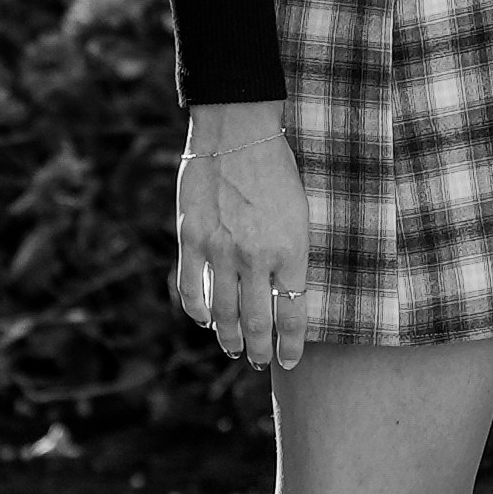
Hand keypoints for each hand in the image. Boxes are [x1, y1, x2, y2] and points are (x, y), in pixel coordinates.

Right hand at [171, 100, 317, 372]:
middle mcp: (256, 258)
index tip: (290, 361)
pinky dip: (198, 311)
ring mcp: (221, 251)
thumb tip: (286, 292)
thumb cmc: (278, 168)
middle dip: (259, 350)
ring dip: (229, 338)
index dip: (290, 345)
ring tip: (234, 349)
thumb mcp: (300, 214)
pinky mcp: (192, 239)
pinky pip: (192, 289)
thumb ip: (291, 255)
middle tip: (258, 362)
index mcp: (291, 252)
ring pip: (224, 313)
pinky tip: (205, 320)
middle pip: (258, 322)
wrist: (238, 131)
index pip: (293, 316)